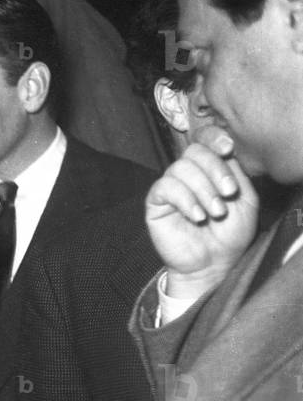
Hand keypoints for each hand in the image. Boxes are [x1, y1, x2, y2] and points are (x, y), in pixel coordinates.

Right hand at [146, 128, 258, 303]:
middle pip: (194, 150)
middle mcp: (189, 173)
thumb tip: (223, 153)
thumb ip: (236, 173)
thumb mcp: (245, 200)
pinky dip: (185, 200)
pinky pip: (165, 187)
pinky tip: (197, 217)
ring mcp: (171, 186)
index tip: (228, 149)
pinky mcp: (156, 202)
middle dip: (215, 170)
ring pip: (180, 168)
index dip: (214, 137)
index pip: (205, 139)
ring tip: (214, 213)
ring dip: (202, 190)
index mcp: (210, 168)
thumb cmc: (229, 234)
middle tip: (227, 194)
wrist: (212, 263)